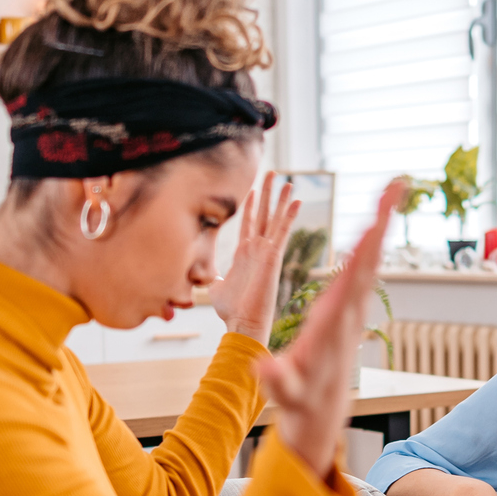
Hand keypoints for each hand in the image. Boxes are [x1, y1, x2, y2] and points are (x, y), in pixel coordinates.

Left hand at [213, 175, 299, 343]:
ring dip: (280, 199)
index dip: (250, 205)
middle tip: (271, 173)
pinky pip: (282, 231)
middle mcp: (257, 249)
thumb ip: (210, 275)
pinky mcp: (273, 257)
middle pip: (263, 214)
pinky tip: (296, 200)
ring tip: (287, 180)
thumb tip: (201, 274)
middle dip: (266, 194)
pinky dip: (289, 216)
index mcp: (243, 253)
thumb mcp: (215, 286)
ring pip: (275, 219)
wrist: (242, 322)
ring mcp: (266, 252)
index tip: (252, 189)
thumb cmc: (230, 310)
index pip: (248, 222)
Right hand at [256, 179, 401, 477]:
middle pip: (369, 259)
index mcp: (334, 323)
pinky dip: (367, 244)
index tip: (375, 219)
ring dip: (378, 226)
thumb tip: (264, 367)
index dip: (364, 248)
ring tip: (390, 192)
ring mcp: (351, 311)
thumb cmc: (300, 401)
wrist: (318, 416)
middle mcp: (349, 313)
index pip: (352, 278)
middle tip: (396, 184)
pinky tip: (373, 225)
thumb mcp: (285, 392)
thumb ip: (277, 379)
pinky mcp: (347, 312)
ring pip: (368, 261)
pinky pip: (360, 270)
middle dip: (381, 221)